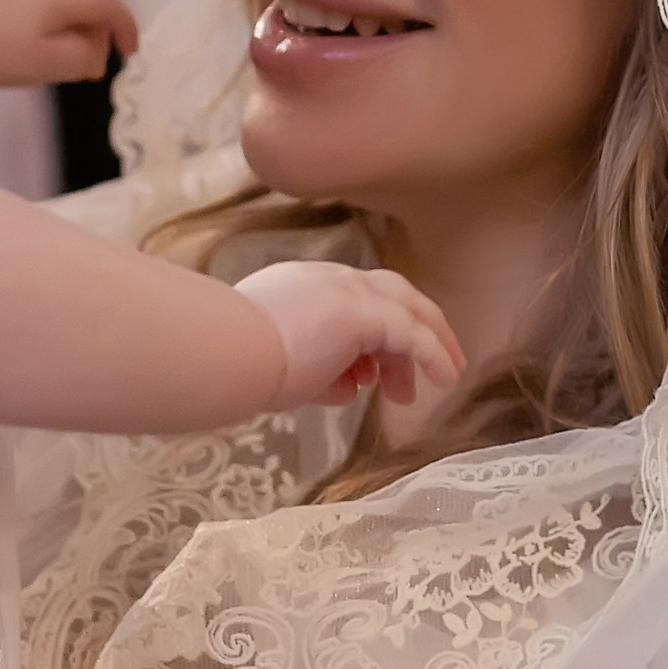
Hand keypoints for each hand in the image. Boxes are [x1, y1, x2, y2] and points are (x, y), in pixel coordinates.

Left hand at [0, 0, 137, 89]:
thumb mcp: (47, 65)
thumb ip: (84, 57)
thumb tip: (98, 52)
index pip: (110, 2)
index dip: (126, 27)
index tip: (129, 52)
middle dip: (98, 24)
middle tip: (95, 58)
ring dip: (71, 15)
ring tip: (63, 47)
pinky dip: (46, 7)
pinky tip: (32, 31)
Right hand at [234, 260, 462, 409]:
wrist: (222, 354)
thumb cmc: (235, 364)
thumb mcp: (281, 368)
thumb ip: (317, 373)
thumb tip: (347, 388)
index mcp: (302, 288)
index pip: (352, 303)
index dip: (371, 339)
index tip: (372, 377)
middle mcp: (328, 280)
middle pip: (390, 295)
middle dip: (415, 330)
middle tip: (427, 370)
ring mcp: (345, 291)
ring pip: (407, 310)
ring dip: (431, 344)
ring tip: (445, 379)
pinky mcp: (360, 312)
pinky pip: (411, 334)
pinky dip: (432, 355)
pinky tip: (444, 379)